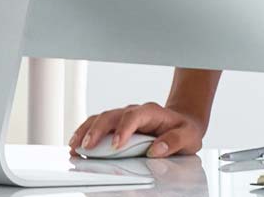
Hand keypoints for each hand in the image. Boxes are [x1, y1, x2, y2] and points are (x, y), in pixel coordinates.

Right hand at [68, 101, 204, 157]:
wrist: (182, 122)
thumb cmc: (184, 130)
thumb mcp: (188, 136)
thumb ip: (174, 141)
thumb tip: (156, 150)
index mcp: (152, 112)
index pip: (135, 116)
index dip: (124, 129)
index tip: (116, 146)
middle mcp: (135, 112)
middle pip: (112, 115)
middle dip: (97, 130)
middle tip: (87, 147)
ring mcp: (123, 117)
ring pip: (101, 118)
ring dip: (86, 131)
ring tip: (74, 146)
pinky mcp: (116, 125)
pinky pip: (97, 125)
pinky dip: (85, 133)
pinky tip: (76, 144)